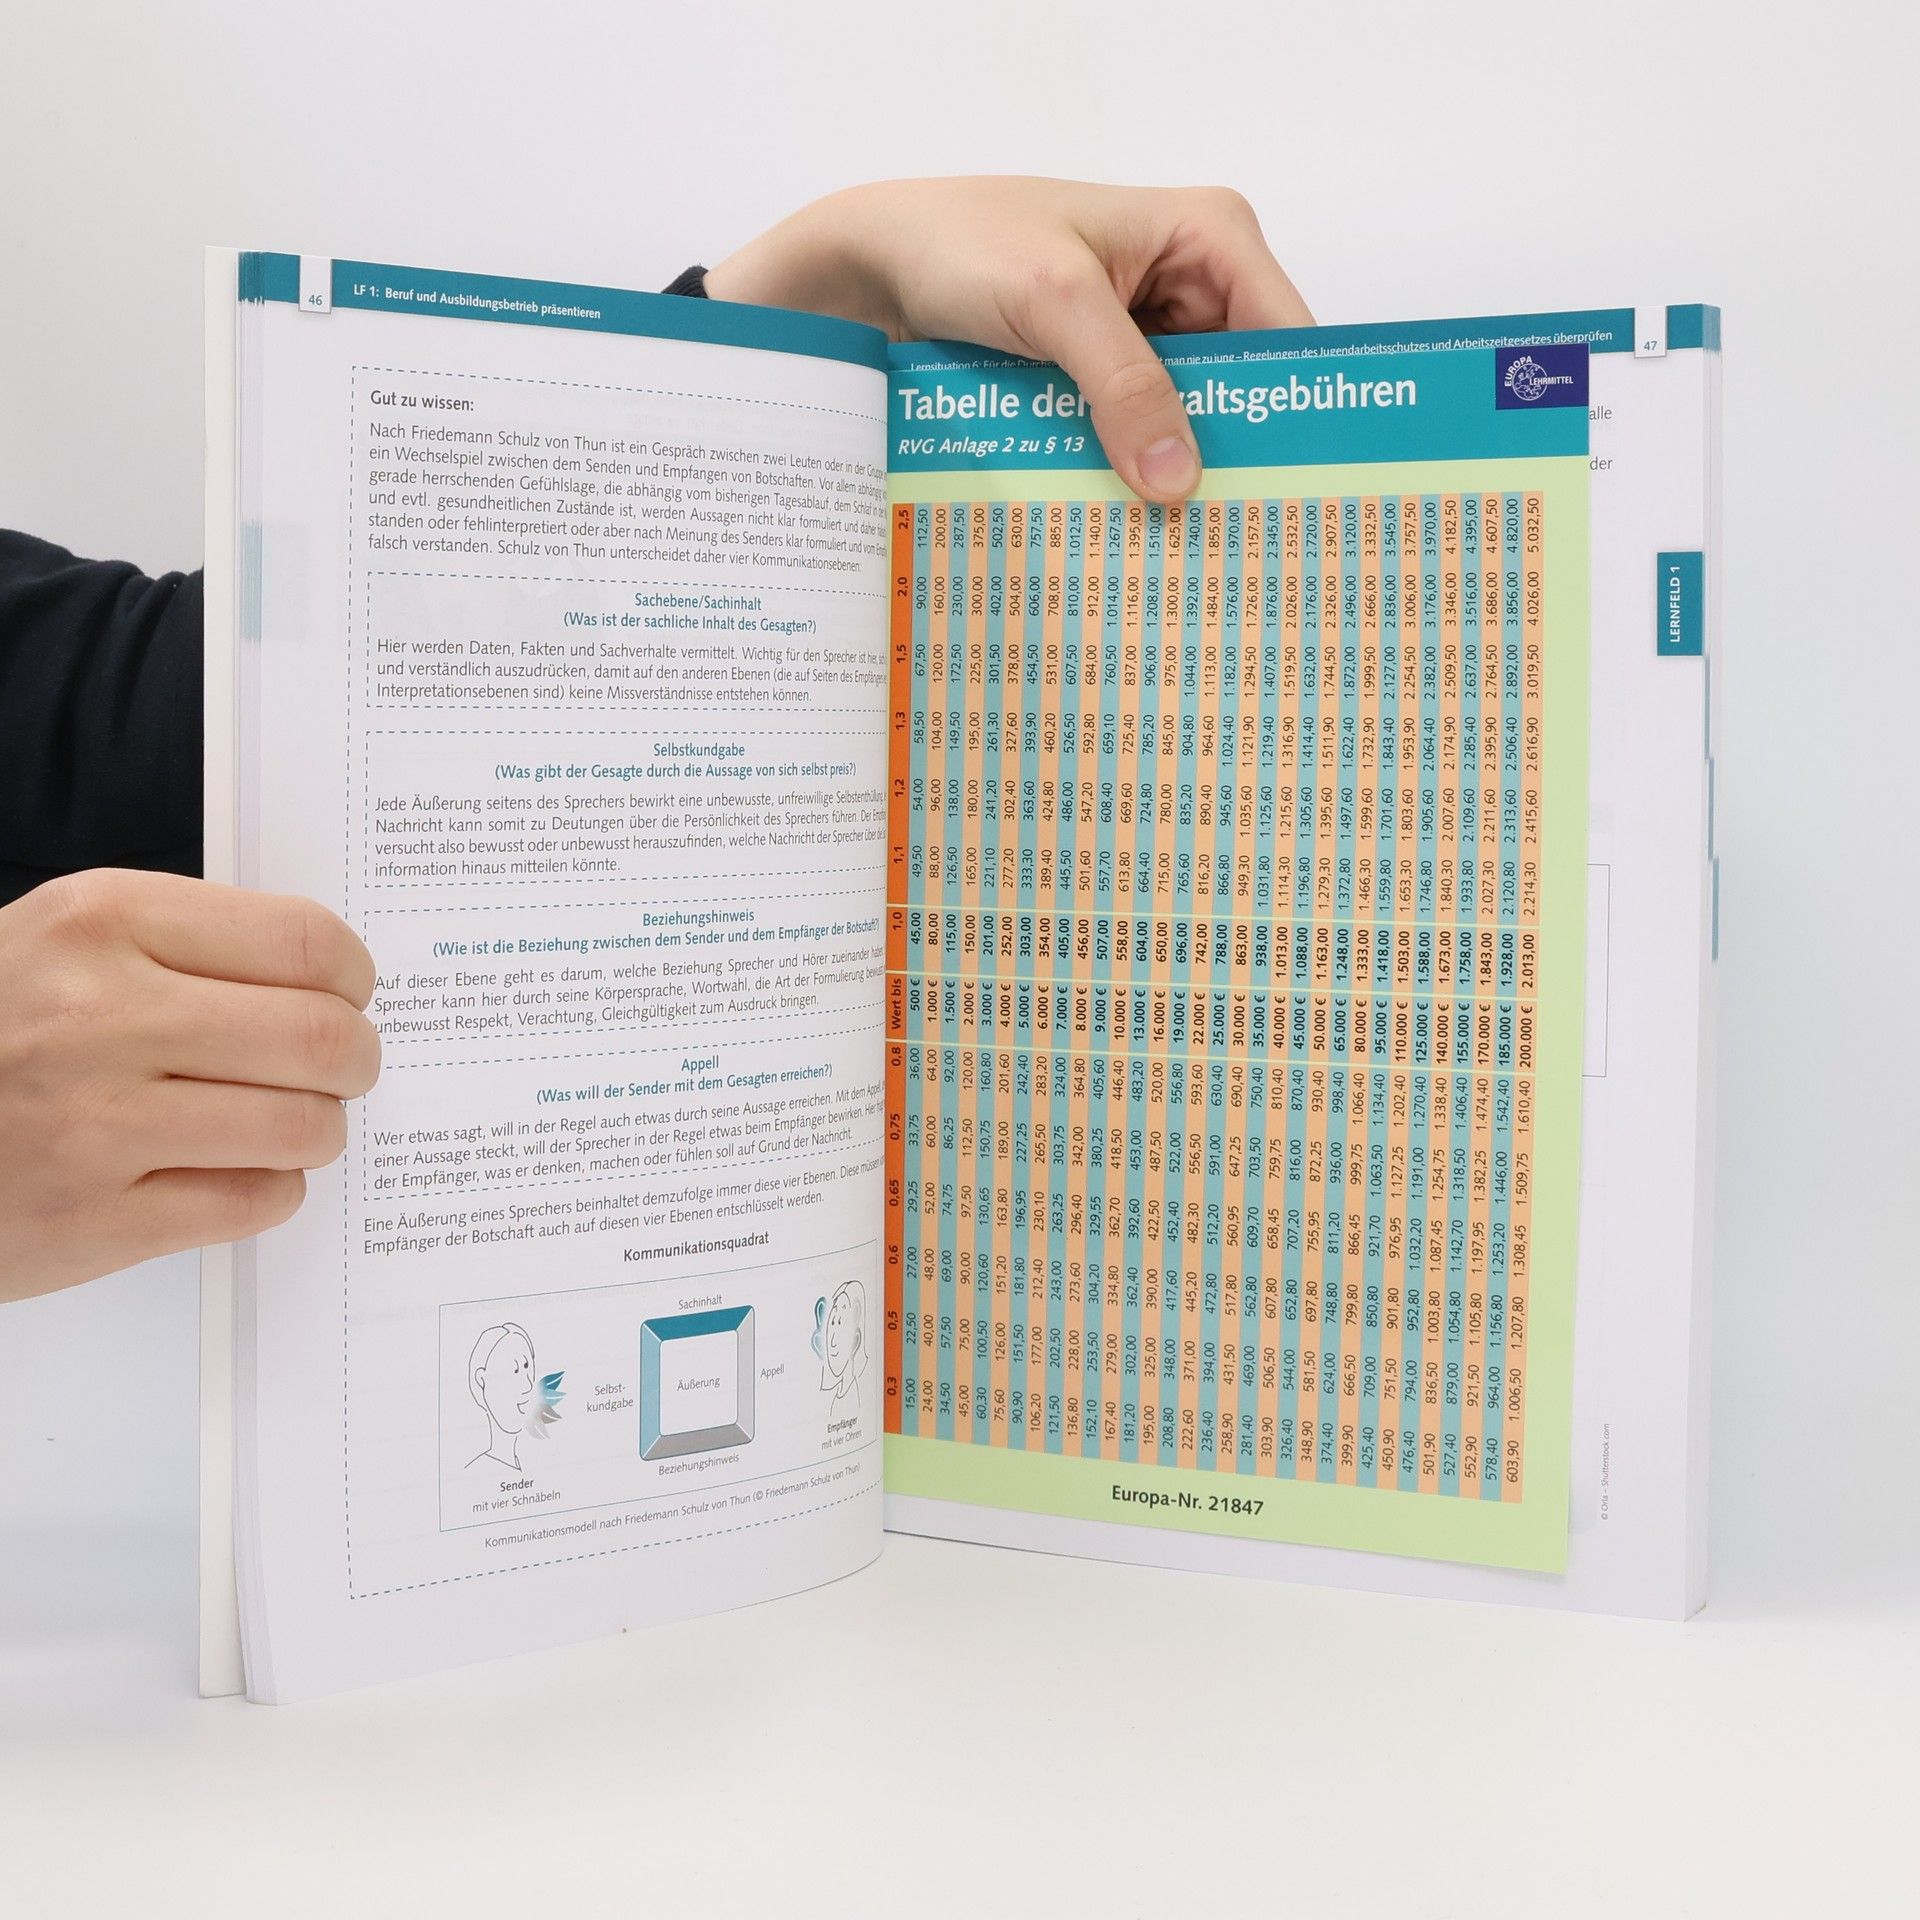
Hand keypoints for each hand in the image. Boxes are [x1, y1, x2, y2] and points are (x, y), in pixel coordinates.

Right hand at [0, 870, 380, 1301]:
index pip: (306, 942)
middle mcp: (97, 1016)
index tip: (348, 995)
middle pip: (321, 1039)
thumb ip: (192, 945)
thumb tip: (332, 978)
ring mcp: (91, 1124)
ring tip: (285, 1121)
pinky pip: (255, 1201)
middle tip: (341, 1069)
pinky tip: (232, 1169)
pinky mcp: (91, 1220)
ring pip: (303, 1127)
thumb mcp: (68, 941)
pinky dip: (272, 1187)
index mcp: (102, 923)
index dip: (353, 978)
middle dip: (356, 1060)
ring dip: (318, 1129)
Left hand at [705, 176, 1312, 503]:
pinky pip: (1138, 436)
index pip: (1286, 336)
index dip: (1296, 414)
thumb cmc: (959, 244)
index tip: (1293, 496)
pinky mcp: (1103, 379)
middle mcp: (1191, 284)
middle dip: (1235, 458)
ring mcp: (1147, 337)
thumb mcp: (1052, 304)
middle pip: (1245, 390)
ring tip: (1187, 555)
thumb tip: (1180, 480)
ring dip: (1178, 478)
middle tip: (1238, 545)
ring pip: (1190, 423)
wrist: (870, 267)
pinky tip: (1130, 531)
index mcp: (1209, 236)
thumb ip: (1122, 385)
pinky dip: (1130, 476)